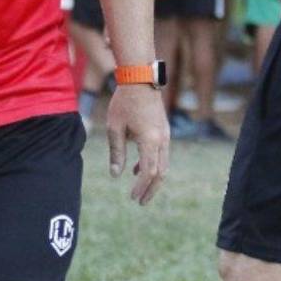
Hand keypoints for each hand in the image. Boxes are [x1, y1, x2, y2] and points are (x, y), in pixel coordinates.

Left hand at [105, 84, 169, 204]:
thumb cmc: (124, 102)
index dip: (141, 187)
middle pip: (161, 172)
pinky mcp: (164, 129)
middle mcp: (162, 139)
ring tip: (139, 190)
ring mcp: (166, 134)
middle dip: (151, 189)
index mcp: (150, 140)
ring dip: (152, 178)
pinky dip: (152, 164)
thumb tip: (116, 175)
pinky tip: (137, 168)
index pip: (148, 172)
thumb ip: (117, 152)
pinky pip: (162, 153)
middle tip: (140, 202)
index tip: (132, 197)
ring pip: (164, 163)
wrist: (140, 78)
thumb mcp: (115, 128)